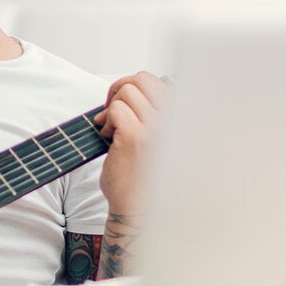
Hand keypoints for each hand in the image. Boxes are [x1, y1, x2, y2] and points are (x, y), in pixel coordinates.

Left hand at [94, 71, 167, 213]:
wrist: (138, 206)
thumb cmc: (144, 175)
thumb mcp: (157, 139)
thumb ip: (151, 113)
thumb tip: (126, 88)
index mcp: (179, 119)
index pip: (156, 81)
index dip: (134, 87)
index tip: (124, 104)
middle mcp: (173, 120)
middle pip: (141, 78)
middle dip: (120, 90)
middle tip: (111, 111)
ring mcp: (157, 128)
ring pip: (126, 91)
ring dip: (112, 108)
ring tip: (112, 130)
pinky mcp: (136, 137)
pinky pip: (115, 109)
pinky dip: (106, 121)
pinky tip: (109, 138)